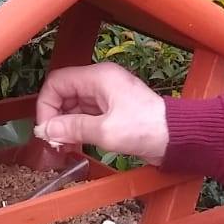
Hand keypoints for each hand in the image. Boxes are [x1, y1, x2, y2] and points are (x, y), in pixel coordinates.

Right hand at [35, 62, 168, 162]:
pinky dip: (77, 129)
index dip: (47, 105)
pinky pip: (86, 116)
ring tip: (63, 146)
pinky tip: (75, 145)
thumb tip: (45, 130)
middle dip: (55, 117)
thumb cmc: (147, 128)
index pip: (58, 82)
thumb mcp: (105, 131)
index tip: (47, 128)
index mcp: (99, 77)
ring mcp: (107, 96)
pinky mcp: (112, 111)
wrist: (177, 137)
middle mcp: (101, 82)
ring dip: (65, 126)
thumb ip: (72, 128)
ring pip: (74, 106)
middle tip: (54, 141)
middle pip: (64, 94)